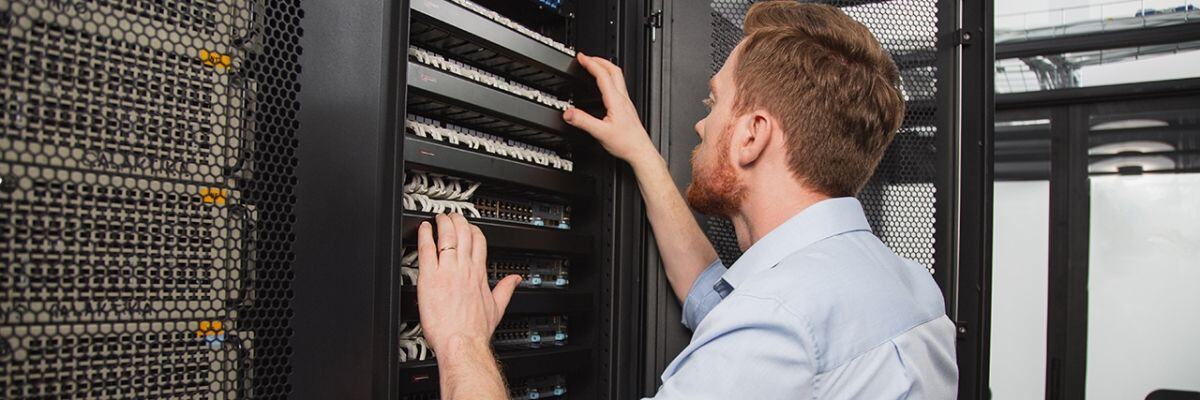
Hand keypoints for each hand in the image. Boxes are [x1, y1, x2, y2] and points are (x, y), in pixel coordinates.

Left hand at [416, 213, 522, 355]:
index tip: (468, 226)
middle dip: (457, 220)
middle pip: (463, 234)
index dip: (473, 229)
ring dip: (443, 223)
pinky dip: (425, 236)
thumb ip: (506, 289)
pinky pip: (427, 249)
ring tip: (438, 218)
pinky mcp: (430, 278)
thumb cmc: (475, 331)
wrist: (462, 342)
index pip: (479, 242)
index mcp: (479, 274)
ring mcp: (447, 271)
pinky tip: (423, 229)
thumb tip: (515, 280)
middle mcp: (465, 269)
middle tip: (450, 216)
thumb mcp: (497, 308)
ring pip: (447, 236)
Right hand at [563, 53, 658, 165]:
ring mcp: (626, 102)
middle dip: (599, 60)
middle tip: (586, 57)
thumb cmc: (626, 143)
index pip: (603, 75)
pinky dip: (609, 78)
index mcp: (616, 101)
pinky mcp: (626, 107)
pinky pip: (618, 86)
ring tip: (594, 65)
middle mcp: (622, 98)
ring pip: (618, 76)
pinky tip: (604, 85)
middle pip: (613, 70)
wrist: (640, 151)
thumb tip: (568, 112)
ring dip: (605, 67)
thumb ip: (583, 121)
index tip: (581, 57)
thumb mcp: (600, 133)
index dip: (591, 64)